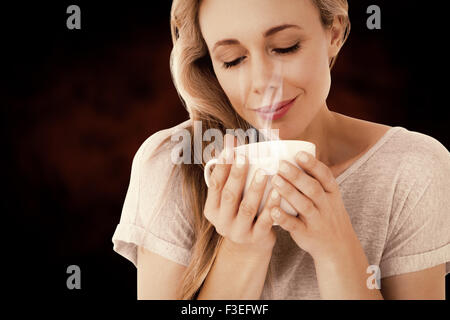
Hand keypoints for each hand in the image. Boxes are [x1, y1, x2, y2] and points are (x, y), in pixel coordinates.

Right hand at [203, 134, 278, 254]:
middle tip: (245, 157)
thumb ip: (228, 177)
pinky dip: (271, 206)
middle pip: (229, 195)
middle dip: (237, 175)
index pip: (215, 184)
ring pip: (246, 208)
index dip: (222, 166)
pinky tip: (278, 193)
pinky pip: (265, 221)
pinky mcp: (256, 238)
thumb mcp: (229, 199)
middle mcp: (222, 222)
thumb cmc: (240, 212)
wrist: (250, 246)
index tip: (229, 148)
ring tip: (264, 172)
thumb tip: (228, 144)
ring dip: (255, 189)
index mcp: (212, 209)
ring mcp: (238, 232)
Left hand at [269, 151, 360, 260]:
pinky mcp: (307, 234)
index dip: (312, 164)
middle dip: (297, 175)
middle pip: (313, 188)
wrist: (338, 247)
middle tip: (281, 164)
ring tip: (275, 180)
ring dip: (289, 192)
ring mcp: (317, 220)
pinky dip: (283, 218)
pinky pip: (295, 226)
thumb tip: (291, 157)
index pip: (325, 176)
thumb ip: (314, 181)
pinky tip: (272, 209)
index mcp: (331, 193)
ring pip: (304, 205)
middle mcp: (326, 206)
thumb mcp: (329, 197)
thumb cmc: (327, 215)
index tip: (299, 154)